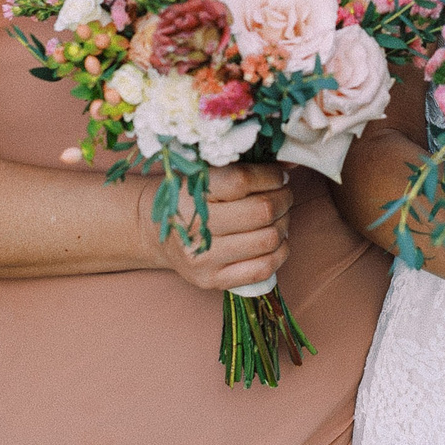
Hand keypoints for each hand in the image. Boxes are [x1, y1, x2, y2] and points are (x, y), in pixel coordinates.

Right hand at [142, 163, 294, 292]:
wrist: (153, 230)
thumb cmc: (187, 196)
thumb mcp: (205, 173)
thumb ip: (244, 165)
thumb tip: (290, 164)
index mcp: (190, 193)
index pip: (241, 181)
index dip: (270, 176)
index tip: (279, 175)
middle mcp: (195, 227)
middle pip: (261, 211)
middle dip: (283, 199)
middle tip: (283, 194)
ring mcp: (204, 258)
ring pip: (268, 240)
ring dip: (284, 224)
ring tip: (279, 216)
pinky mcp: (211, 280)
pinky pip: (262, 270)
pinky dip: (279, 252)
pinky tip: (275, 240)